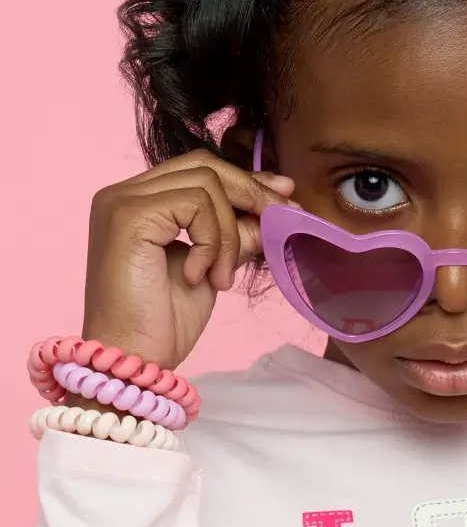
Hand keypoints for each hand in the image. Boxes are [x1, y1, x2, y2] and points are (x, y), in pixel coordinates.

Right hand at [83, 151, 298, 371]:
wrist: (134, 361)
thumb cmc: (163, 323)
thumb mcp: (214, 268)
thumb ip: (236, 234)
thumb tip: (278, 205)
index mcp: (138, 202)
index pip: (199, 171)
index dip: (246, 180)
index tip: (285, 195)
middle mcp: (123, 193)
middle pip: (204, 165)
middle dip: (252, 191)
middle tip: (283, 217)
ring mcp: (122, 202)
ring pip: (206, 184)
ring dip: (229, 233)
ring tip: (224, 277)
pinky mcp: (128, 216)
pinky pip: (196, 205)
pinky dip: (212, 241)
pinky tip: (202, 277)